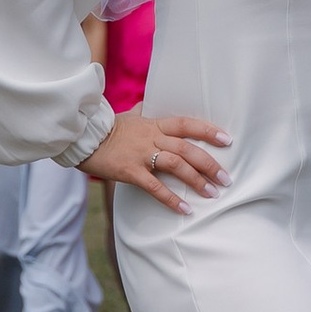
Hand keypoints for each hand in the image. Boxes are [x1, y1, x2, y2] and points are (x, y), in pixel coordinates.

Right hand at [83, 106, 228, 213]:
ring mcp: (141, 154)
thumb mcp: (130, 115)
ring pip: (176, 166)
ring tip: (212, 193)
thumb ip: (143, 110)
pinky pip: (155, 187)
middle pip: (187, 149)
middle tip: (226, 178)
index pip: (186, 124)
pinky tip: (185, 209)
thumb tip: (148, 102)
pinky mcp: (130, 172)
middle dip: (210, 164)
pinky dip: (171, 199)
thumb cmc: (108, 128)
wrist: (83, 138)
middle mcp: (152, 138)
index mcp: (154, 124)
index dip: (207, 131)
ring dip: (197, 181)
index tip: (227, 139)